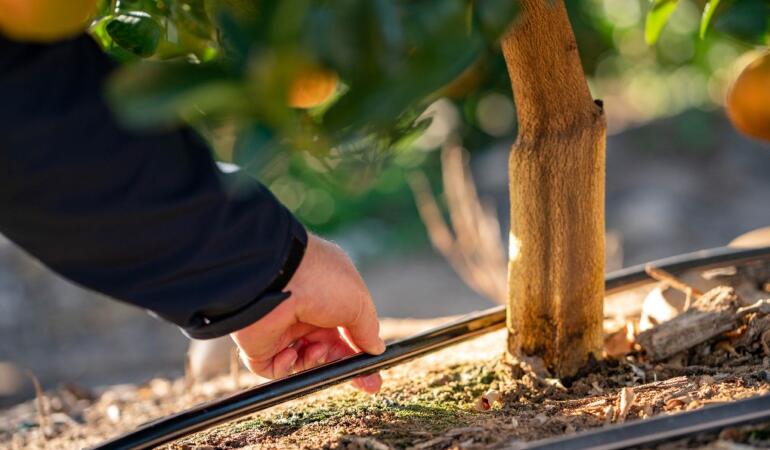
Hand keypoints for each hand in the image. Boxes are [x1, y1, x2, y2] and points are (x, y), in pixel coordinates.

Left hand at [230, 234, 384, 392]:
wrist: (278, 279)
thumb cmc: (323, 283)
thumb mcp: (358, 303)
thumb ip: (368, 330)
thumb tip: (376, 349)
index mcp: (328, 298)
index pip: (346, 331)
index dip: (360, 352)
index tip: (373, 372)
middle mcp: (305, 313)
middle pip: (328, 350)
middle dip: (345, 367)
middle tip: (367, 384)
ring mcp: (282, 328)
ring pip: (304, 361)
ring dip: (315, 360)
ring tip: (317, 350)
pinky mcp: (260, 344)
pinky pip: (274, 368)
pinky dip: (286, 366)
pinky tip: (291, 352)